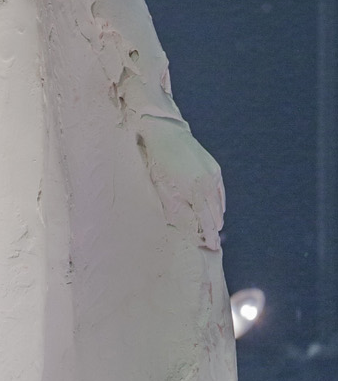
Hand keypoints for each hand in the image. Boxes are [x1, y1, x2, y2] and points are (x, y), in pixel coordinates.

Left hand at [135, 114, 223, 250]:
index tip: (214, 246)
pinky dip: (219, 202)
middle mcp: (208, 182)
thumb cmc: (158, 161)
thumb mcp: (162, 187)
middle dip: (213, 228)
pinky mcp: (215, 168)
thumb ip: (176, 207)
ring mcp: (213, 174)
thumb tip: (188, 223)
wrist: (166, 134)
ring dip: (216, 216)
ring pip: (219, 203)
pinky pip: (220, 191)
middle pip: (215, 213)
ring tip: (215, 229)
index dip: (209, 234)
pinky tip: (218, 211)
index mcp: (194, 189)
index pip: (205, 219)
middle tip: (214, 243)